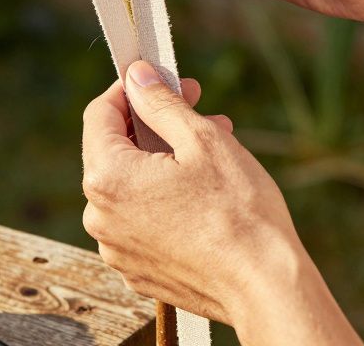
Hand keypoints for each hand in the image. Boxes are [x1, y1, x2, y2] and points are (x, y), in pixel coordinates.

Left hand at [81, 61, 361, 344]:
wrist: (263, 287)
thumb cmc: (238, 212)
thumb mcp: (202, 140)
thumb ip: (160, 103)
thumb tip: (137, 77)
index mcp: (107, 178)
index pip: (99, 115)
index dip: (130, 90)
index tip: (160, 79)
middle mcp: (100, 216)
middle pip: (114, 151)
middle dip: (154, 125)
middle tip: (198, 110)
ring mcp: (117, 248)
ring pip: (131, 187)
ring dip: (164, 162)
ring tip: (213, 152)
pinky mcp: (137, 270)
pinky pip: (141, 221)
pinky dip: (164, 200)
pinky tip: (204, 193)